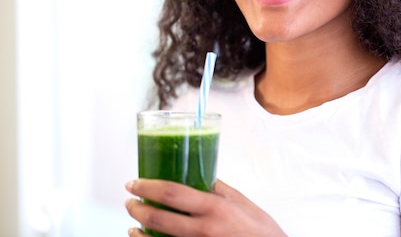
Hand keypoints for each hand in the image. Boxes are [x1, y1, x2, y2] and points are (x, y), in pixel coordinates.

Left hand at [125, 179, 287, 236]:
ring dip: (139, 229)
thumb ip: (219, 189)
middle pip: (158, 219)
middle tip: (131, 200)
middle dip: (137, 208)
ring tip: (134, 221)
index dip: (148, 187)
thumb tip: (200, 176)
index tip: (136, 182)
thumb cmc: (261, 232)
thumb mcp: (243, 202)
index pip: (172, 193)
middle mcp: (204, 230)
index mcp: (216, 208)